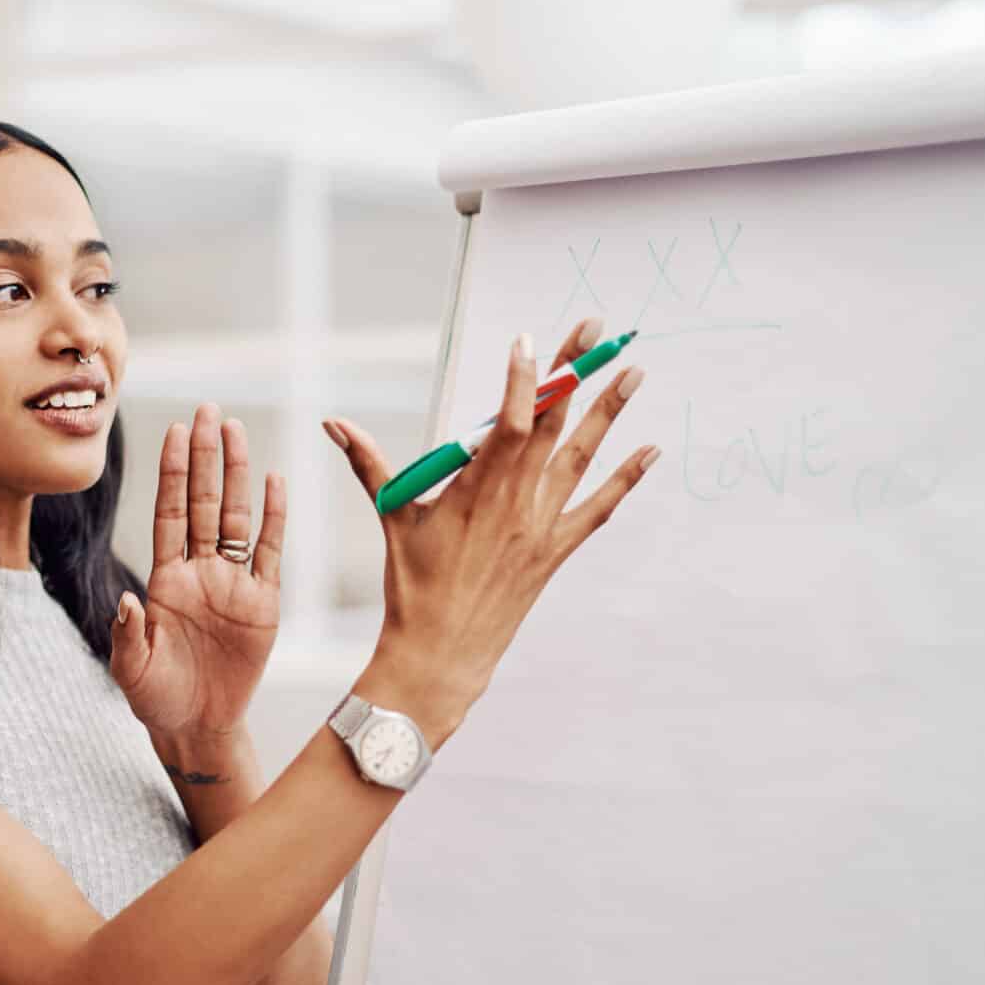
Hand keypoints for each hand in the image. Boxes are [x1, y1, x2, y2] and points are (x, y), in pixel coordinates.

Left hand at [110, 402, 286, 740]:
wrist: (198, 725)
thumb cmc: (157, 697)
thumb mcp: (131, 669)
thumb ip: (127, 635)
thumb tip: (127, 601)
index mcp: (165, 580)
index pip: (170, 514)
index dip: (174, 473)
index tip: (174, 432)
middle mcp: (199, 571)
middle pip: (205, 502)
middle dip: (205, 456)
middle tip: (208, 410)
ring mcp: (232, 584)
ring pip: (238, 517)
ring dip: (237, 474)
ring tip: (235, 430)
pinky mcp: (262, 604)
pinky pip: (270, 552)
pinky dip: (274, 517)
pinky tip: (274, 480)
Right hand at [325, 315, 655, 742]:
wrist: (442, 653)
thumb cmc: (412, 586)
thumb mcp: (392, 517)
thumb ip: (369, 464)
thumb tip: (333, 424)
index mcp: (475, 489)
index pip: (508, 423)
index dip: (523, 380)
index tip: (529, 341)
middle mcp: (515, 502)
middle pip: (550, 423)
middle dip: (573, 372)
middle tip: (597, 331)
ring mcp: (540, 526)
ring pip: (581, 457)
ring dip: (609, 412)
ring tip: (634, 372)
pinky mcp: (555, 550)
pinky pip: (598, 508)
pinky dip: (626, 480)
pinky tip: (652, 451)